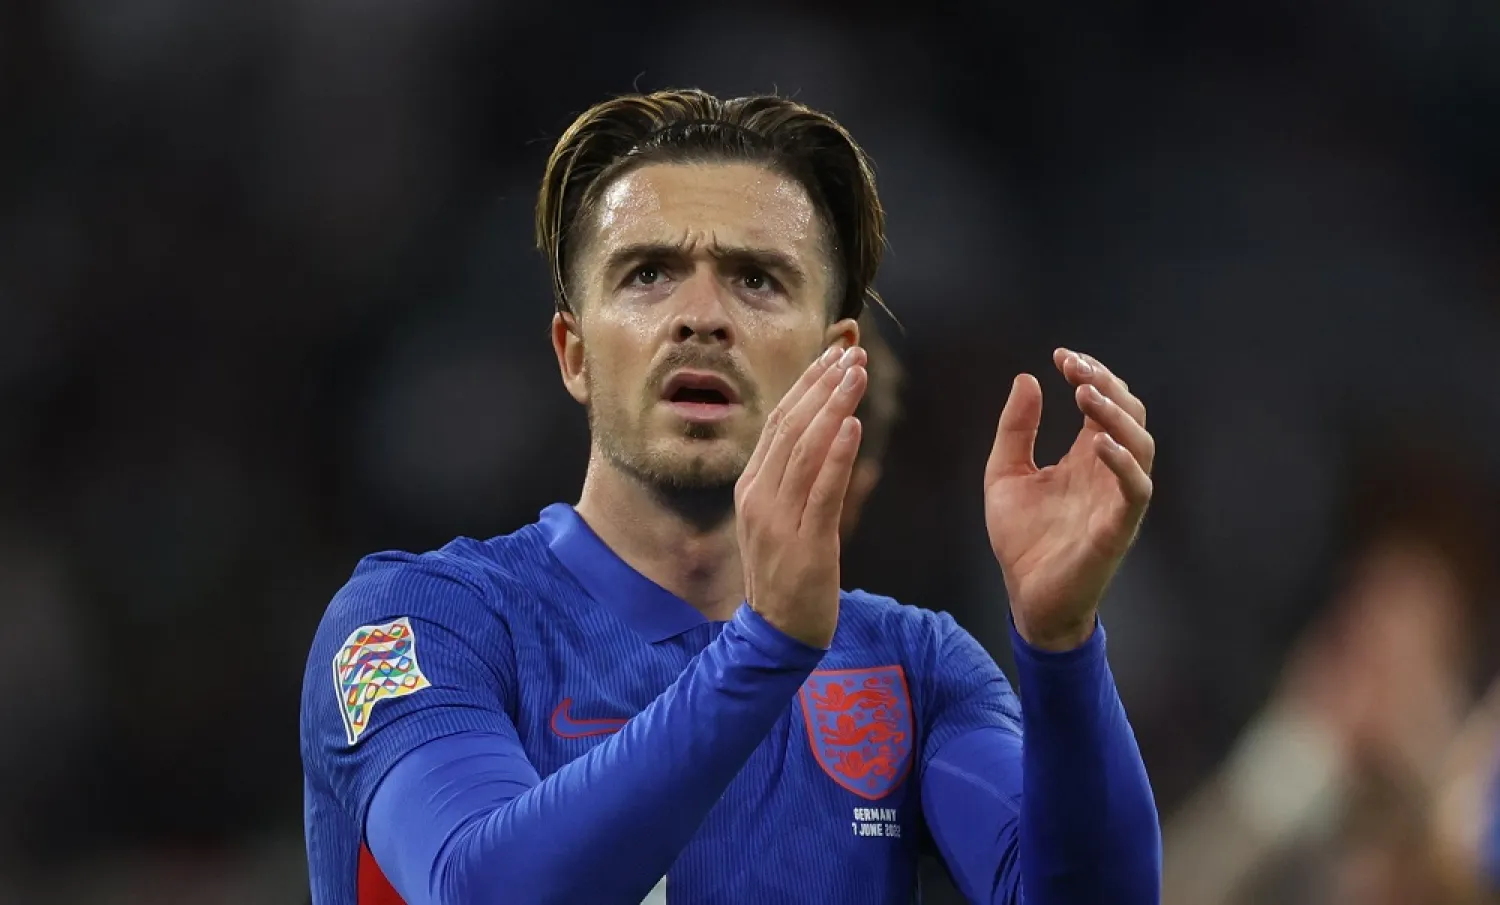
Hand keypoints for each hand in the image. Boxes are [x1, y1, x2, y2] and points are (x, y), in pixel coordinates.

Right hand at [735, 345, 867, 647]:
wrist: (778, 633)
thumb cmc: (786, 573)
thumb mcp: (779, 517)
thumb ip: (793, 477)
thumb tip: (822, 431)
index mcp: (751, 486)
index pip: (777, 421)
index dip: (806, 384)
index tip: (833, 353)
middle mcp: (759, 496)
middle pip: (790, 426)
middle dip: (822, 385)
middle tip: (853, 353)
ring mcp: (777, 519)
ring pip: (805, 450)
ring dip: (833, 407)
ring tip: (857, 374)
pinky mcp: (805, 543)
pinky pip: (821, 491)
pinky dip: (837, 455)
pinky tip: (853, 426)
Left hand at [984, 349, 1153, 649]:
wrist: (1025, 596)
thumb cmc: (1022, 540)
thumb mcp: (1005, 474)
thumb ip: (1016, 430)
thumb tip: (1028, 379)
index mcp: (1086, 457)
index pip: (1104, 403)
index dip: (1090, 374)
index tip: (1061, 356)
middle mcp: (1108, 472)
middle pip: (1129, 414)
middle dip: (1106, 384)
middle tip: (1075, 368)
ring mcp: (1117, 498)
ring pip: (1141, 445)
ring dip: (1117, 415)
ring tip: (1086, 394)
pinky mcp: (1118, 527)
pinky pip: (1136, 489)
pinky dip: (1123, 462)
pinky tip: (1099, 441)